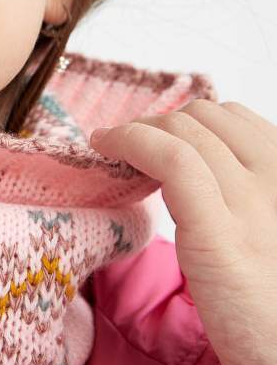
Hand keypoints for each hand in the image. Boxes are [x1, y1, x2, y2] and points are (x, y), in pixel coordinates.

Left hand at [89, 99, 276, 364]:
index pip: (239, 120)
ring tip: (110, 147)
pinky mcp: (220, 235)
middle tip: (130, 151)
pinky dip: (130, 140)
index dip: (191, 126)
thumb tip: (208, 189)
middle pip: (207, 118)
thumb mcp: (272, 246)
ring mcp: (255, 205)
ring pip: (185, 130)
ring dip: (139, 131)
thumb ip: (255, 212)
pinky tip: (105, 147)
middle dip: (162, 126)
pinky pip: (170, 158)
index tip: (159, 144)